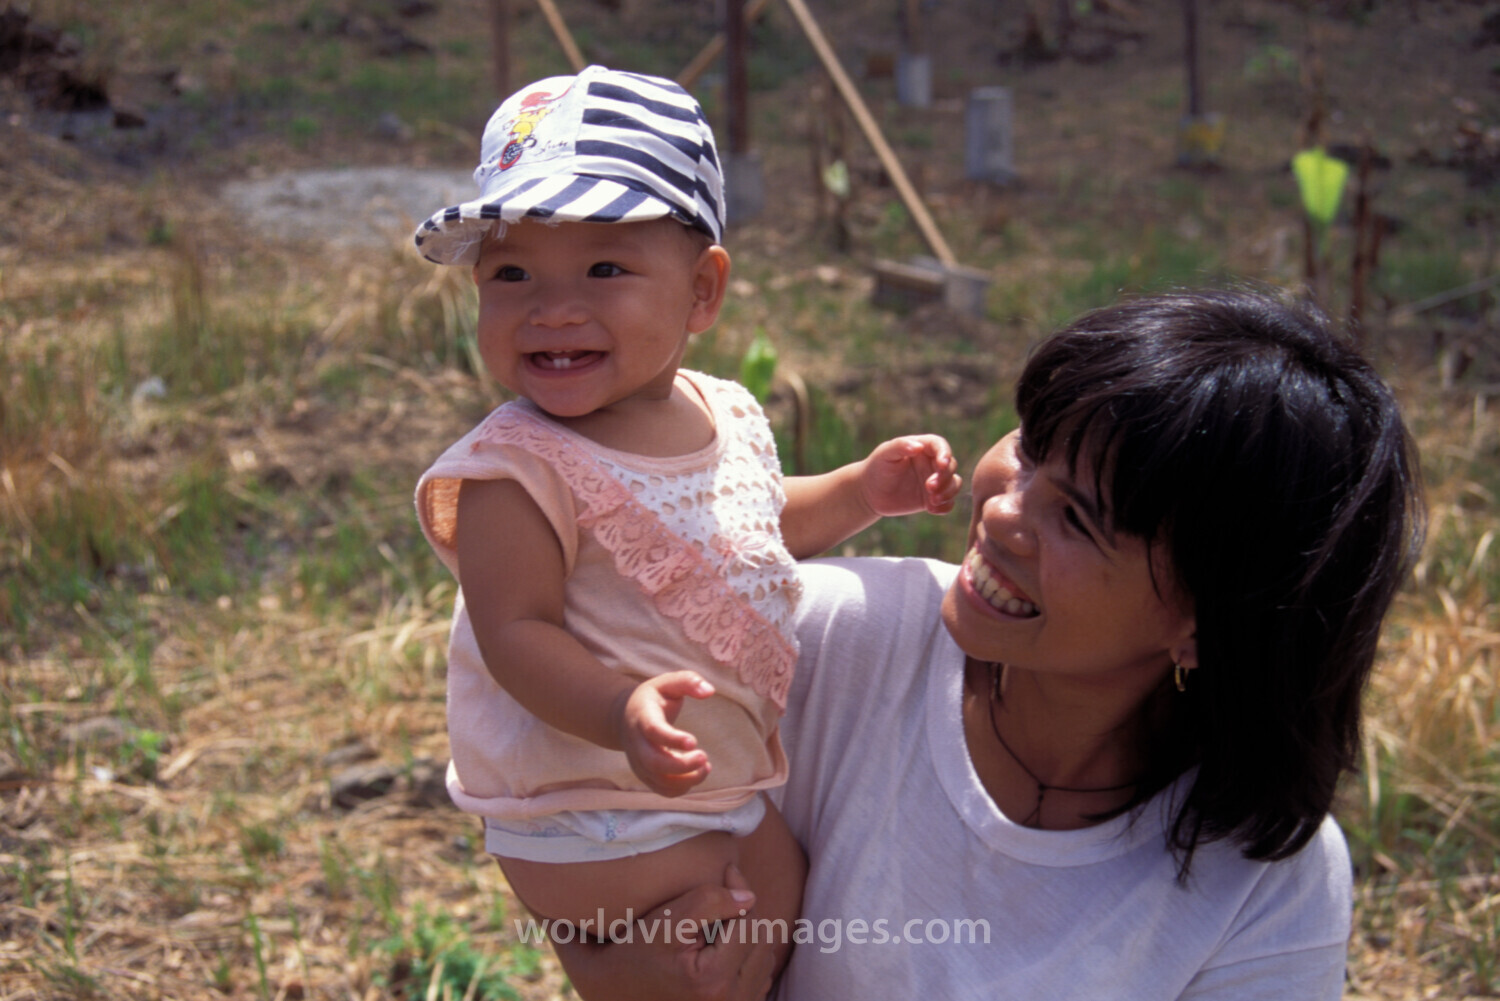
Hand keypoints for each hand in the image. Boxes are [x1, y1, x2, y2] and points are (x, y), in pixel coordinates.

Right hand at [550, 865, 775, 1000]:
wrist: (618, 990)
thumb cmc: (639, 952)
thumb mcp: (667, 920)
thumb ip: (710, 901)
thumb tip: (749, 896)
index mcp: (714, 980)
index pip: (749, 922)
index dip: (740, 890)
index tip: (727, 870)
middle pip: (761, 939)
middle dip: (744, 915)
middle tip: (719, 899)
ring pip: (765, 957)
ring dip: (747, 935)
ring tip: (718, 926)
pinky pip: (760, 975)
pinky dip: (747, 957)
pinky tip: (723, 949)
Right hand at [618, 672, 716, 796]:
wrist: (625, 716)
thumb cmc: (652, 698)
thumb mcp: (667, 683)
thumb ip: (688, 681)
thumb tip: (709, 690)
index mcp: (643, 717)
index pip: (654, 731)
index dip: (672, 739)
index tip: (694, 741)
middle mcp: (637, 743)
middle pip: (654, 763)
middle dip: (682, 766)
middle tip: (704, 757)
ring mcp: (639, 762)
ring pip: (659, 781)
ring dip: (686, 779)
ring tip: (706, 767)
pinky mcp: (645, 775)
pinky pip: (662, 790)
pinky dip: (681, 788)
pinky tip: (697, 773)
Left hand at [859, 434, 962, 516]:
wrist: (869, 493)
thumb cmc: (876, 467)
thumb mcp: (885, 454)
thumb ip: (900, 446)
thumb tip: (918, 446)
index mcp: (923, 447)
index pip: (940, 446)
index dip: (945, 454)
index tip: (942, 465)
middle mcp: (932, 463)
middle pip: (951, 467)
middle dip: (944, 477)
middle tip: (929, 487)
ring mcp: (934, 481)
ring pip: (954, 484)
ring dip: (948, 493)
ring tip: (932, 502)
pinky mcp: (932, 499)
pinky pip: (948, 503)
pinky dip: (945, 507)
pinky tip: (932, 510)